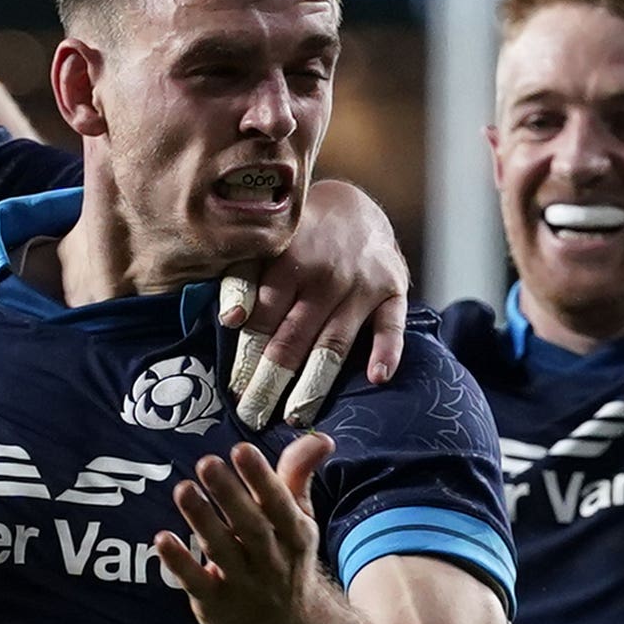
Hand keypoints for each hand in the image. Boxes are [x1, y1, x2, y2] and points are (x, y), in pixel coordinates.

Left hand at [154, 433, 329, 623]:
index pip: (280, 505)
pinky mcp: (216, 604)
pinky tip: (162, 539)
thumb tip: (320, 438)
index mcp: (295, 535)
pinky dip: (179, 563)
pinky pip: (196, 583)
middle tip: (207, 462)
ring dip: (202, 520)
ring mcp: (243, 585)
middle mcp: (271, 561)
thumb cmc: (286, 558)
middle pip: (251, 527)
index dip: (262, 479)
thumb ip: (298, 476)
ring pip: (221, 551)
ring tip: (184, 489)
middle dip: (230, 495)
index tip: (242, 449)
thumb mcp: (298, 519)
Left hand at [222, 179, 407, 430]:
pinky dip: (387, 351)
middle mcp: (326, 274)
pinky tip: (376, 379)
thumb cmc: (299, 236)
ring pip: (335, 342)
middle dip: (270, 381)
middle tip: (253, 417)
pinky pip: (391, 325)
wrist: (357, 206)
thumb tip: (230, 319)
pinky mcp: (393, 290)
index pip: (262, 318)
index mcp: (288, 259)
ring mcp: (362, 284)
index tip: (232, 391)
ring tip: (296, 418)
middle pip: (293, 338)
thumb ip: (243, 277)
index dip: (245, 356)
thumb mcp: (266, 245)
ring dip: (315, 383)